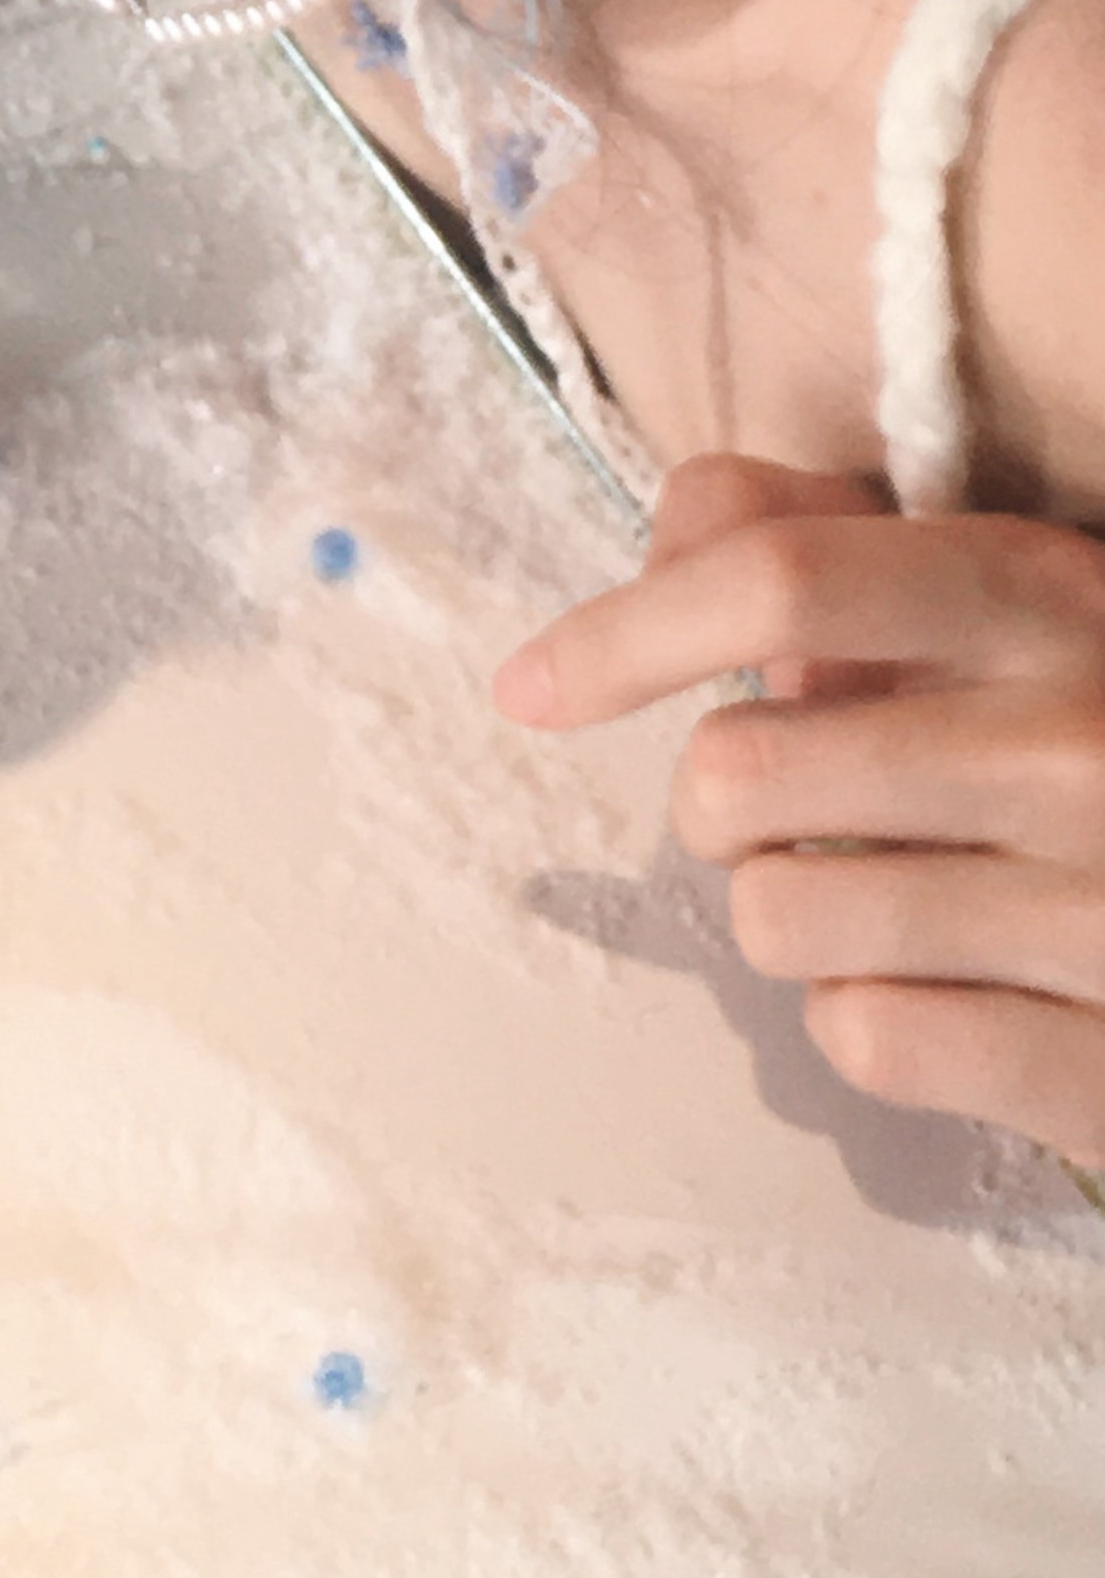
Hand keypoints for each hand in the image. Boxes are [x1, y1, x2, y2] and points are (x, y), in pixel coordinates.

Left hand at [495, 452, 1104, 1170]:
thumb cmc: (1097, 720)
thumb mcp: (1001, 593)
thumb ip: (818, 538)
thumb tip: (668, 541)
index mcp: (1043, 593)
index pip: (777, 579)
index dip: (623, 634)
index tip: (530, 688)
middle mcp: (1077, 739)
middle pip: (736, 773)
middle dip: (725, 803)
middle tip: (804, 808)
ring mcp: (1100, 909)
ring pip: (776, 920)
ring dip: (796, 913)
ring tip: (895, 894)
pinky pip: (863, 1039)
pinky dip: (874, 1018)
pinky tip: (959, 982)